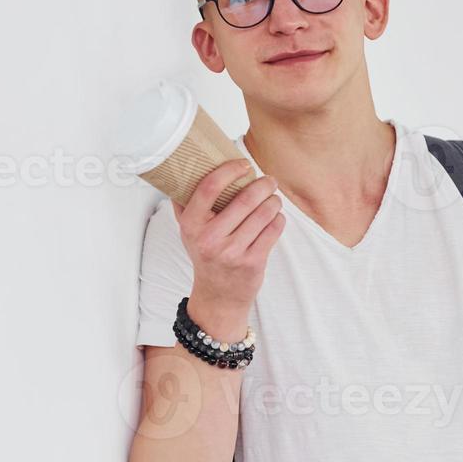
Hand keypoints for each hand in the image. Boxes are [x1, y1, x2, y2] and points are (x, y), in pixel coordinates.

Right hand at [171, 159, 285, 312]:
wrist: (218, 296)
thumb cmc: (206, 256)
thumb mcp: (188, 232)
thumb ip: (184, 204)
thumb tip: (184, 171)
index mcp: (192, 225)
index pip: (209, 187)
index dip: (229, 170)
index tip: (243, 164)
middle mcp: (210, 238)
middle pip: (245, 199)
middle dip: (263, 185)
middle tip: (269, 180)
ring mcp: (232, 251)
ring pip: (263, 213)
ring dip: (274, 201)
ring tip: (274, 198)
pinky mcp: (253, 262)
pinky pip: (274, 229)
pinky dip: (278, 219)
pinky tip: (276, 217)